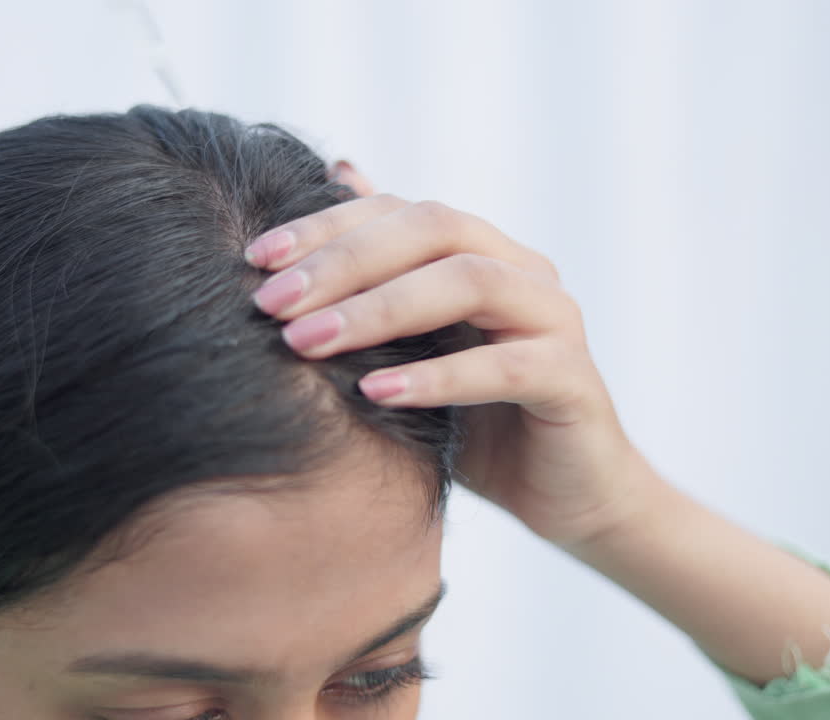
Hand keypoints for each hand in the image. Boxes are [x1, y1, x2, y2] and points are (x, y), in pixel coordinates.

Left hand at [246, 170, 653, 547]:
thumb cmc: (475, 420)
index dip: (325, 226)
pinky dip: (439, 376)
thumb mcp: (413, 351)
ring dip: (379, 309)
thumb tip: (334, 176)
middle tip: (270, 303)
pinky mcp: (574, 380)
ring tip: (306, 343)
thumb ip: (378, 281)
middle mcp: (524, 269)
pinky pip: (507, 366)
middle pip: (433, 228)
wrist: (563, 495)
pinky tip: (376, 393)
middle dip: (343, 260)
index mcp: (482, 251)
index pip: (398, 210)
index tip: (254, 259)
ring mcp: (556, 319)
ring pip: (469, 282)